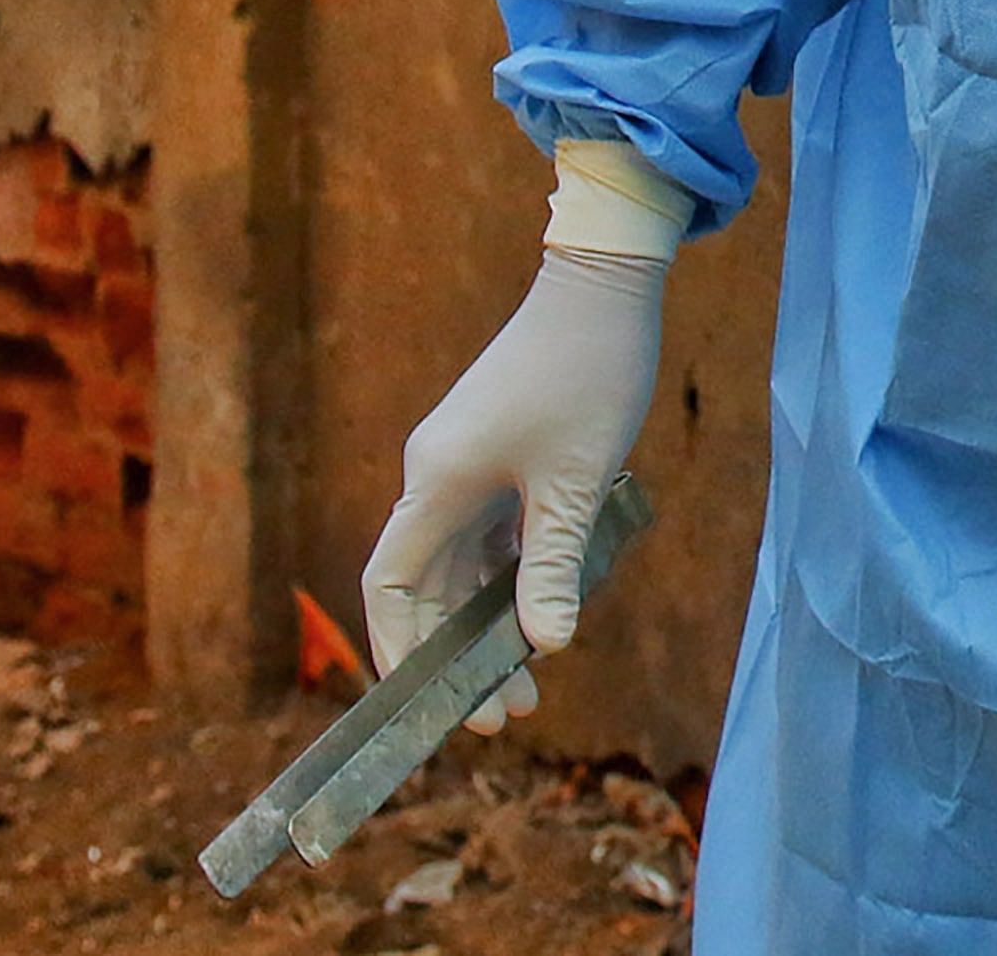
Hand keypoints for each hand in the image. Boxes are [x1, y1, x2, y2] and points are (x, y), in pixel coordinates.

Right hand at [358, 243, 666, 729]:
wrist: (606, 283)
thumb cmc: (587, 375)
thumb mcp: (575, 483)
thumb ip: (553, 565)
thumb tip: (546, 643)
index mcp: (436, 482)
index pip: (390, 585)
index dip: (400, 648)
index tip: (432, 702)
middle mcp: (438, 475)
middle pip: (428, 586)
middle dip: (458, 654)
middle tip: (506, 713)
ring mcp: (468, 462)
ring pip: (464, 563)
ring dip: (490, 620)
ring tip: (532, 679)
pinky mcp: (501, 452)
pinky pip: (492, 532)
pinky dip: (512, 575)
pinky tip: (547, 610)